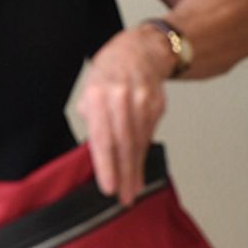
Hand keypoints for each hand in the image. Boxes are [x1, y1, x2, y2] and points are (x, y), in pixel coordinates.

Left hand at [76, 25, 171, 204]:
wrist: (141, 50)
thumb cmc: (109, 71)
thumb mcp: (89, 89)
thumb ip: (91, 118)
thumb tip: (95, 148)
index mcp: (99, 94)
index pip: (103, 137)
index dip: (107, 165)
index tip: (108, 186)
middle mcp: (122, 98)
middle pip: (124, 143)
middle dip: (124, 174)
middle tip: (124, 197)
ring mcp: (144, 101)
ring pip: (139, 142)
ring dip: (136, 169)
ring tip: (131, 190)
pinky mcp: (157, 106)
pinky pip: (149, 135)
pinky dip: (143, 154)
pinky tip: (140, 168)